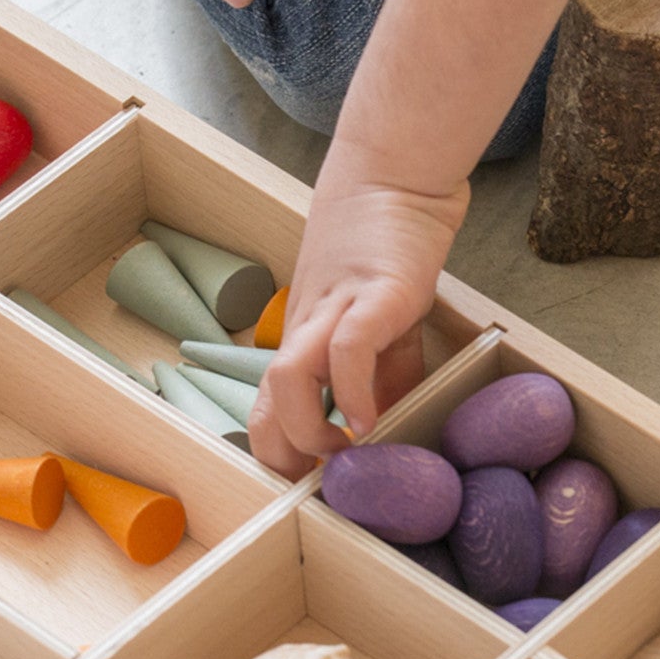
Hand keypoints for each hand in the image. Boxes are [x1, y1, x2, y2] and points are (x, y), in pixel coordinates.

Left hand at [250, 141, 471, 478]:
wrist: (395, 174)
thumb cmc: (383, 243)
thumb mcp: (381, 317)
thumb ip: (383, 367)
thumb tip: (387, 421)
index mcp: (304, 337)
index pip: (265, 411)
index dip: (280, 456)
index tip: (313, 483)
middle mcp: (308, 328)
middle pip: (264, 408)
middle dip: (286, 458)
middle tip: (325, 482)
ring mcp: (337, 309)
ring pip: (287, 380)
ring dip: (309, 431)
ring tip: (346, 449)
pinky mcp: (375, 292)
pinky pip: (347, 350)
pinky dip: (353, 390)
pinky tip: (372, 415)